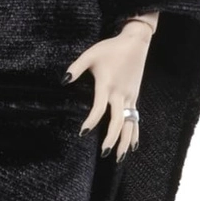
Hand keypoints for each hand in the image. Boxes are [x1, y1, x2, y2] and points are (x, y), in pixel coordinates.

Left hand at [65, 20, 151, 159]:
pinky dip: (135, 133)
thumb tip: (63, 80)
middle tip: (103, 153)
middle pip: (118, 121)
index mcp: (107, 85)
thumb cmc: (110, 48)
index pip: (100, 108)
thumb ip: (76, 67)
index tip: (83, 132)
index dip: (92, 121)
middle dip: (111, 138)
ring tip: (119, 158)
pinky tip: (133, 146)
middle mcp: (120, 94)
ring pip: (130, 124)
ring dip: (126, 141)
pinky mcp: (134, 97)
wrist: (136, 42)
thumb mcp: (90, 55)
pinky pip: (136, 119)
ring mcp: (130, 97)